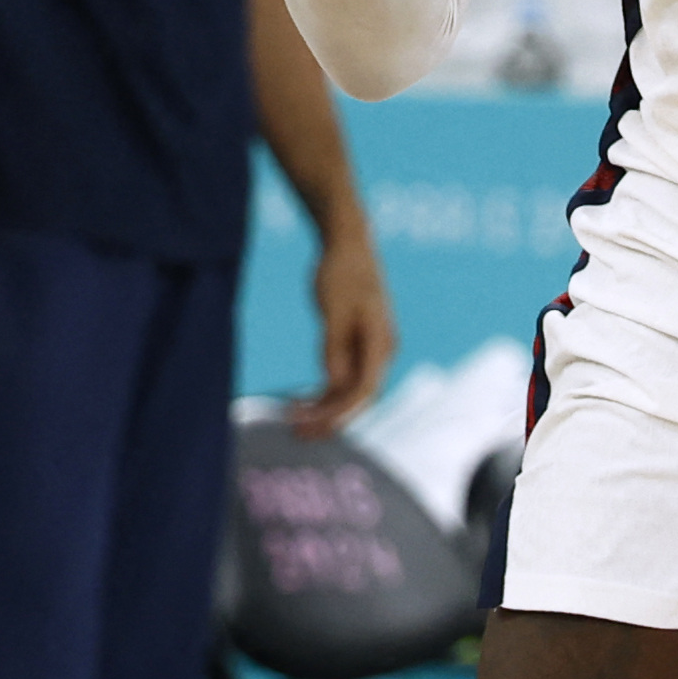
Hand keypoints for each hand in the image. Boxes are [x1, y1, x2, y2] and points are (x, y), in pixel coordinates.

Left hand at [288, 216, 394, 434]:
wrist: (349, 244)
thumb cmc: (342, 272)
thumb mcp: (333, 310)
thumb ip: (334, 348)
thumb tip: (332, 384)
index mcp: (381, 342)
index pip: (364, 390)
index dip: (340, 413)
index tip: (314, 425)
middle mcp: (382, 350)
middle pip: (359, 396)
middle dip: (331, 418)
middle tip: (298, 434)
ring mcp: (372, 348)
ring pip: (352, 389)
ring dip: (326, 408)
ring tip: (295, 422)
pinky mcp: (360, 343)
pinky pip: (346, 377)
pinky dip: (326, 391)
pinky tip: (303, 399)